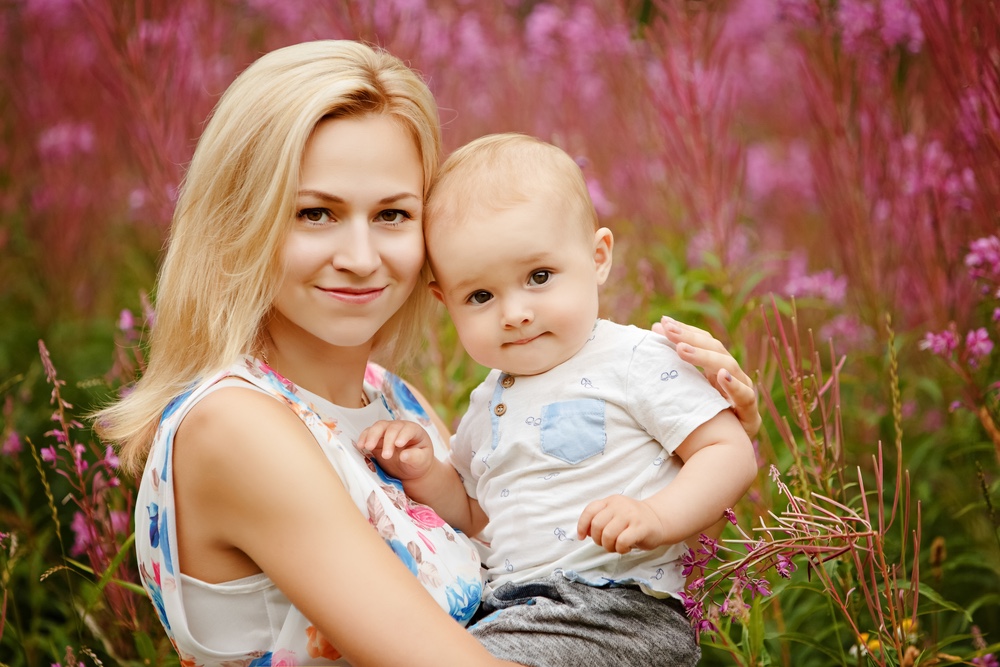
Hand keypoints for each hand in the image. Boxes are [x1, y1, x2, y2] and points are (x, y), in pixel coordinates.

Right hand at [356, 420, 434, 480]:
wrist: (410, 467)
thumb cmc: (418, 462)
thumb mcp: (422, 462)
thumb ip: (415, 458)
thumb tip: (404, 455)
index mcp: (415, 431)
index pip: (409, 429)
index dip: (403, 435)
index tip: (398, 444)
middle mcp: (400, 428)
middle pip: (392, 428)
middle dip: (387, 441)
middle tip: (386, 456)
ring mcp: (388, 431)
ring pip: (379, 427)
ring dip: (372, 436)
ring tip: (367, 447)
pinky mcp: (377, 437)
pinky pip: (369, 433)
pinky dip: (364, 438)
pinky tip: (361, 446)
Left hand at [577, 495, 668, 553]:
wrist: (658, 519)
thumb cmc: (632, 520)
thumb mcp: (614, 514)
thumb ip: (600, 519)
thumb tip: (584, 533)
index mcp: (610, 501)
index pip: (590, 511)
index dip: (582, 525)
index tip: (582, 537)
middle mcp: (619, 506)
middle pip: (597, 525)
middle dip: (598, 539)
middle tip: (606, 544)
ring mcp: (630, 515)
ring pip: (608, 535)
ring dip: (609, 546)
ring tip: (616, 547)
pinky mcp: (640, 527)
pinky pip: (622, 542)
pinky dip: (620, 549)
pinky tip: (626, 548)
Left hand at [653, 316, 760, 437]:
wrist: (724, 457)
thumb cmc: (702, 423)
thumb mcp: (687, 396)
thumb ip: (675, 375)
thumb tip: (649, 346)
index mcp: (717, 369)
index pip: (703, 342)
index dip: (685, 331)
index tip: (662, 323)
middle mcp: (733, 376)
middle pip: (715, 349)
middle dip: (690, 337)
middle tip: (667, 330)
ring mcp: (744, 393)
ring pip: (728, 367)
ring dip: (704, 357)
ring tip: (682, 349)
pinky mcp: (750, 415)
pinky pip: (745, 397)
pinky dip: (734, 386)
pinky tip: (721, 377)